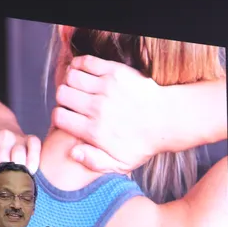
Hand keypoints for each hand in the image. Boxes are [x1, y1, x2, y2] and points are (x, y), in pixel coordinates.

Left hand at [0, 128, 39, 195]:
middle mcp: (2, 137)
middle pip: (5, 170)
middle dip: (3, 194)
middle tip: (1, 213)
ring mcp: (18, 137)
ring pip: (22, 162)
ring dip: (19, 181)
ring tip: (15, 200)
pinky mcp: (31, 138)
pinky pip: (36, 153)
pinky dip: (34, 165)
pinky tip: (27, 178)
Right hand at [53, 55, 166, 173]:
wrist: (167, 120)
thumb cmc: (143, 144)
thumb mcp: (121, 164)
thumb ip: (94, 162)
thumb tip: (72, 152)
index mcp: (95, 131)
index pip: (59, 117)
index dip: (61, 117)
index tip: (69, 116)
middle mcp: (98, 109)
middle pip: (62, 94)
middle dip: (64, 98)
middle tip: (74, 102)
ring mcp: (107, 88)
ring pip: (71, 77)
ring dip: (72, 81)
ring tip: (80, 88)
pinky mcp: (116, 72)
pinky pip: (86, 62)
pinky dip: (80, 65)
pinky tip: (85, 73)